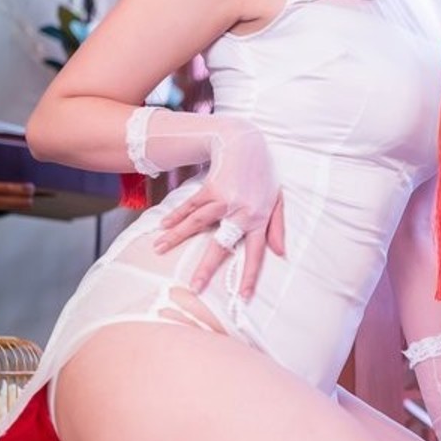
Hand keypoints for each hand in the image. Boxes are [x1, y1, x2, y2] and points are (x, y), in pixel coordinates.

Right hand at [154, 122, 285, 297]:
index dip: (248, 276)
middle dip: (206, 268)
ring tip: (159, 250)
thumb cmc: (263, 174)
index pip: (255, 254)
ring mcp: (222, 200)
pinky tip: (163, 227)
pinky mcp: (209, 188)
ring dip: (177, 238)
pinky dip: (175, 217)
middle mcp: (240, 212)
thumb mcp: (277, 200)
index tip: (241, 297)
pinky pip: (189, 206)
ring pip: (197, 223)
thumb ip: (278, 228)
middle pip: (220, 245)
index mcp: (259, 219)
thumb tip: (281, 254)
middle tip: (192, 287)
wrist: (246, 142)